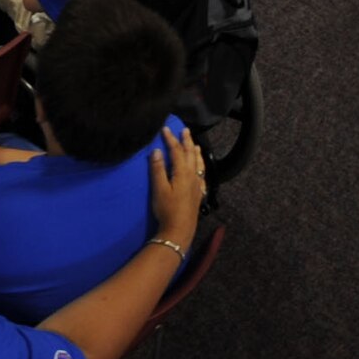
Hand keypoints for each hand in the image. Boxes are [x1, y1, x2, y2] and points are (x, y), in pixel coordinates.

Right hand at [148, 127, 206, 243]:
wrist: (179, 230)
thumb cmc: (167, 209)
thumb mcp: (159, 189)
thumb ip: (158, 169)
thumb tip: (156, 151)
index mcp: (182, 173)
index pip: (177, 151)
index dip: (171, 139)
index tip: (165, 129)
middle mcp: (192, 177)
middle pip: (190, 155)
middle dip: (187, 141)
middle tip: (185, 130)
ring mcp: (197, 186)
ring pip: (199, 164)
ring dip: (196, 153)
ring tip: (195, 145)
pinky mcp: (198, 194)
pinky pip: (202, 176)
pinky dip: (201, 168)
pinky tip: (200, 170)